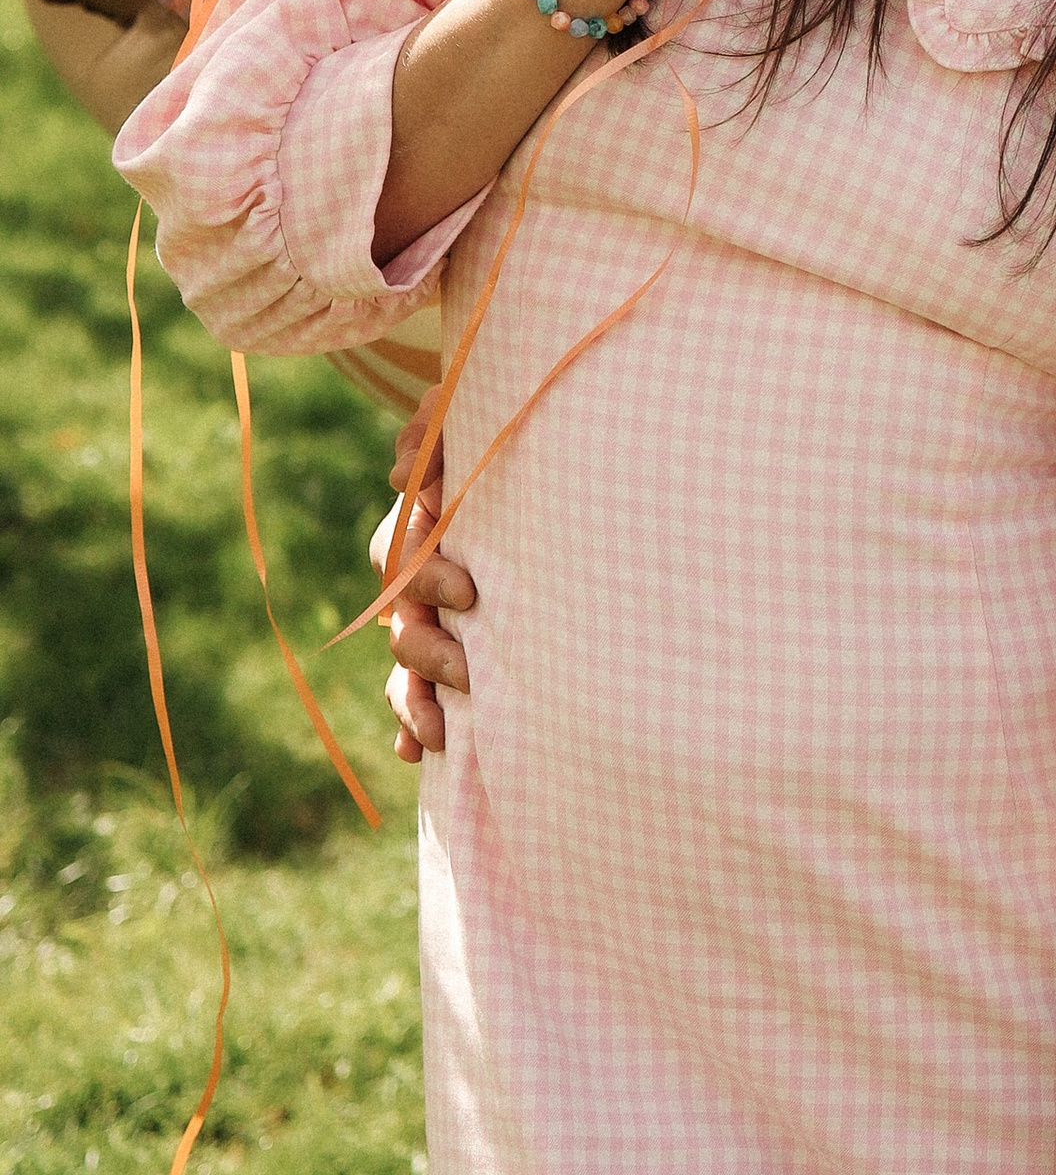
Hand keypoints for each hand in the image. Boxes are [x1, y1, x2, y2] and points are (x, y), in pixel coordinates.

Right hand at [371, 437, 475, 762]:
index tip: (470, 593)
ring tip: (439, 731)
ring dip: (415, 700)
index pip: (400, 553)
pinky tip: (417, 756)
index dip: (425, 576)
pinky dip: (412, 724)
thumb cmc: (503, 438)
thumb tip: (412, 461)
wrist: (535, 454)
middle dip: (428, 652)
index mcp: (423, 523)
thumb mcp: (474, 419)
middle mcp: (419, 576)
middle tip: (467, 669)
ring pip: (406, 665)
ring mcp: (433, 616)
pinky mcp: (454, 649)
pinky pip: (418, 695)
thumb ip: (438, 424)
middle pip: (401, 622)